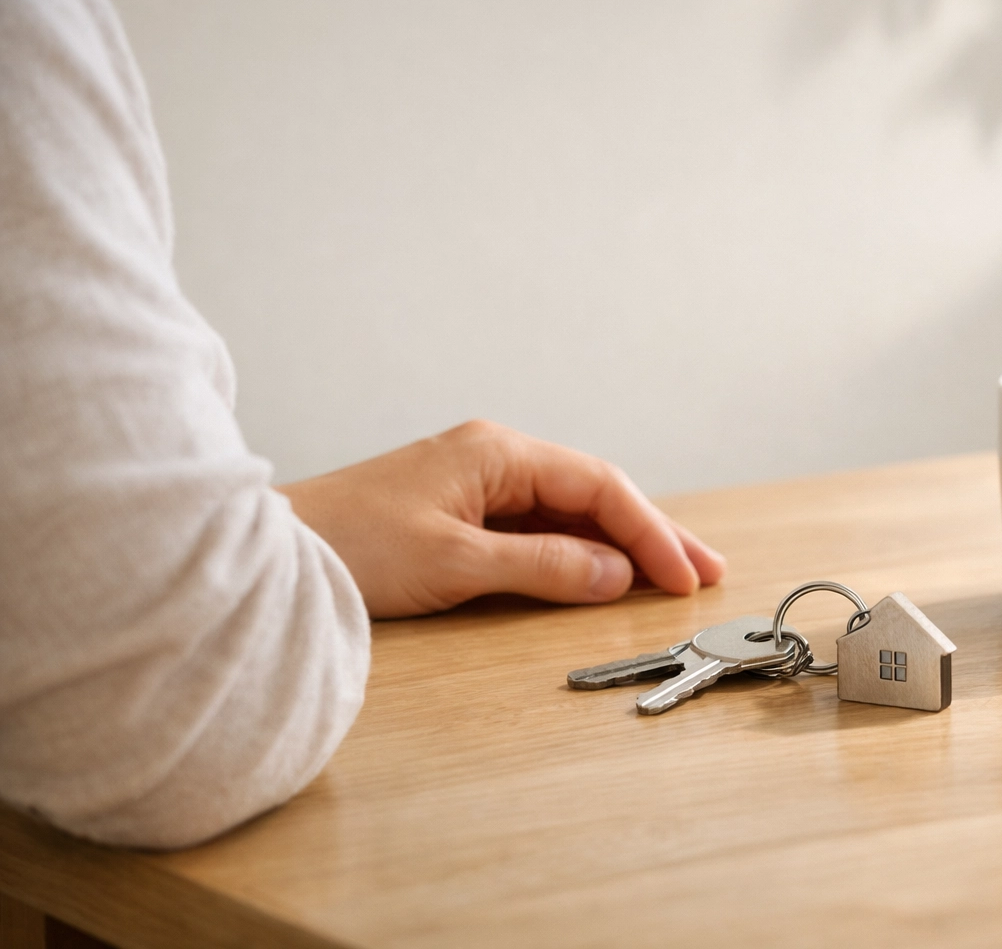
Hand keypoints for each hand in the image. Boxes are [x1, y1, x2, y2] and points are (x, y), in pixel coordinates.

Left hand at [277, 421, 725, 618]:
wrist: (269, 555)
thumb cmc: (349, 546)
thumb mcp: (455, 563)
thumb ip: (543, 566)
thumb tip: (615, 576)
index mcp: (497, 451)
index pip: (598, 485)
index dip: (648, 531)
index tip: (682, 575)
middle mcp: (494, 457)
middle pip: (594, 492)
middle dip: (652, 532)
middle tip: (705, 571)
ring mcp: (477, 482)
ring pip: (569, 510)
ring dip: (619, 544)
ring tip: (672, 575)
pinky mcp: (460, 511)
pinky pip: (539, 526)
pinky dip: (578, 550)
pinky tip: (605, 572)